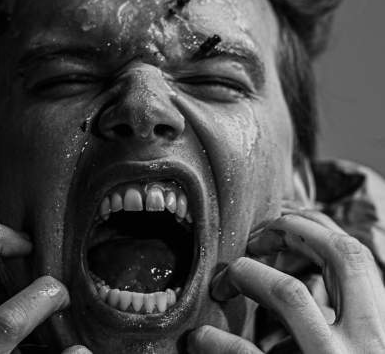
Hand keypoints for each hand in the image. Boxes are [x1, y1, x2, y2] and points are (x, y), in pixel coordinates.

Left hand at [188, 210, 384, 352]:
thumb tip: (294, 272)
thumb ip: (331, 318)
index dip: (315, 229)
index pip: (356, 257)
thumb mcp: (348, 347)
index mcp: (381, 331)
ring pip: (290, 294)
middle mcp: (371, 346)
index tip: (278, 227)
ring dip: (247, 274)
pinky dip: (219, 341)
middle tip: (253, 239)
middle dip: (291, 232)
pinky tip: (201, 338)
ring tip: (222, 283)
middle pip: (340, 256)